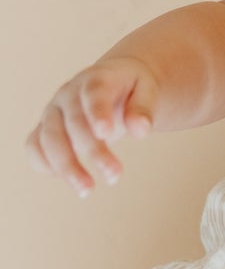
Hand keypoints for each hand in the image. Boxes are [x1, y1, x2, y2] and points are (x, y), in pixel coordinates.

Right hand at [24, 57, 157, 197]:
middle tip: (114, 175)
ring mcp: (53, 111)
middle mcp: (69, 94)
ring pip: (48, 138)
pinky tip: (70, 180)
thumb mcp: (148, 90)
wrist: (114, 81)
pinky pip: (34, 146)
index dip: (97, 112)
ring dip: (65, 167)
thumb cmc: (132, 88)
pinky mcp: (45, 128)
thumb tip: (140, 130)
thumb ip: (144, 108)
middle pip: (72, 122)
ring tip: (87, 190)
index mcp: (96, 78)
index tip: (107, 134)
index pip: (93, 92)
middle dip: (91, 151)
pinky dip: (44, 164)